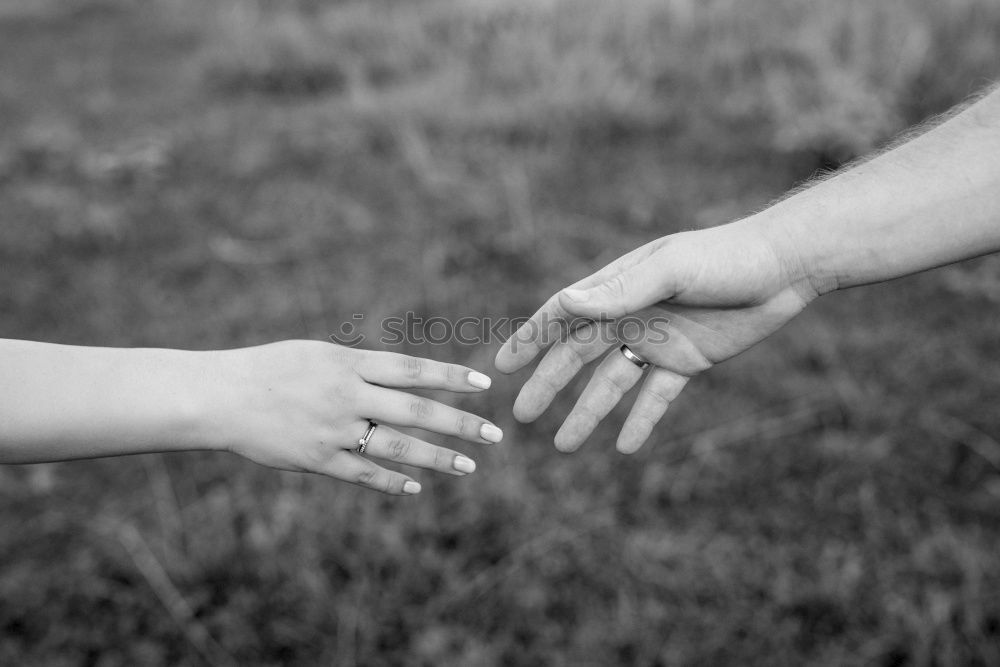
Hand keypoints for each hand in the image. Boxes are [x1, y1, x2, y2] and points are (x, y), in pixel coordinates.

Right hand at [208, 341, 501, 494]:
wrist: (221, 396)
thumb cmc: (272, 369)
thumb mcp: (319, 354)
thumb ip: (361, 368)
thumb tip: (404, 379)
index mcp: (349, 363)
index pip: (412, 370)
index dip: (450, 377)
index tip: (484, 386)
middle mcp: (347, 395)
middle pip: (416, 410)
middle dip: (459, 423)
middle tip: (495, 435)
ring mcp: (334, 430)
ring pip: (396, 446)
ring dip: (436, 458)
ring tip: (468, 467)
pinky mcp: (317, 459)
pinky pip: (362, 473)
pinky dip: (390, 481)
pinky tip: (415, 487)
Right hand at [495, 218, 816, 453]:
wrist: (785, 268)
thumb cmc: (725, 258)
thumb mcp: (671, 271)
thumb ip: (620, 290)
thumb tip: (565, 303)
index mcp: (619, 288)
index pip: (563, 316)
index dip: (531, 340)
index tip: (503, 367)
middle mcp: (631, 315)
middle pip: (578, 357)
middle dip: (549, 386)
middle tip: (521, 416)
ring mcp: (658, 340)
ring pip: (612, 383)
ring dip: (588, 413)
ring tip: (564, 446)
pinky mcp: (688, 361)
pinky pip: (656, 396)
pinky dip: (640, 421)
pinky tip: (624, 448)